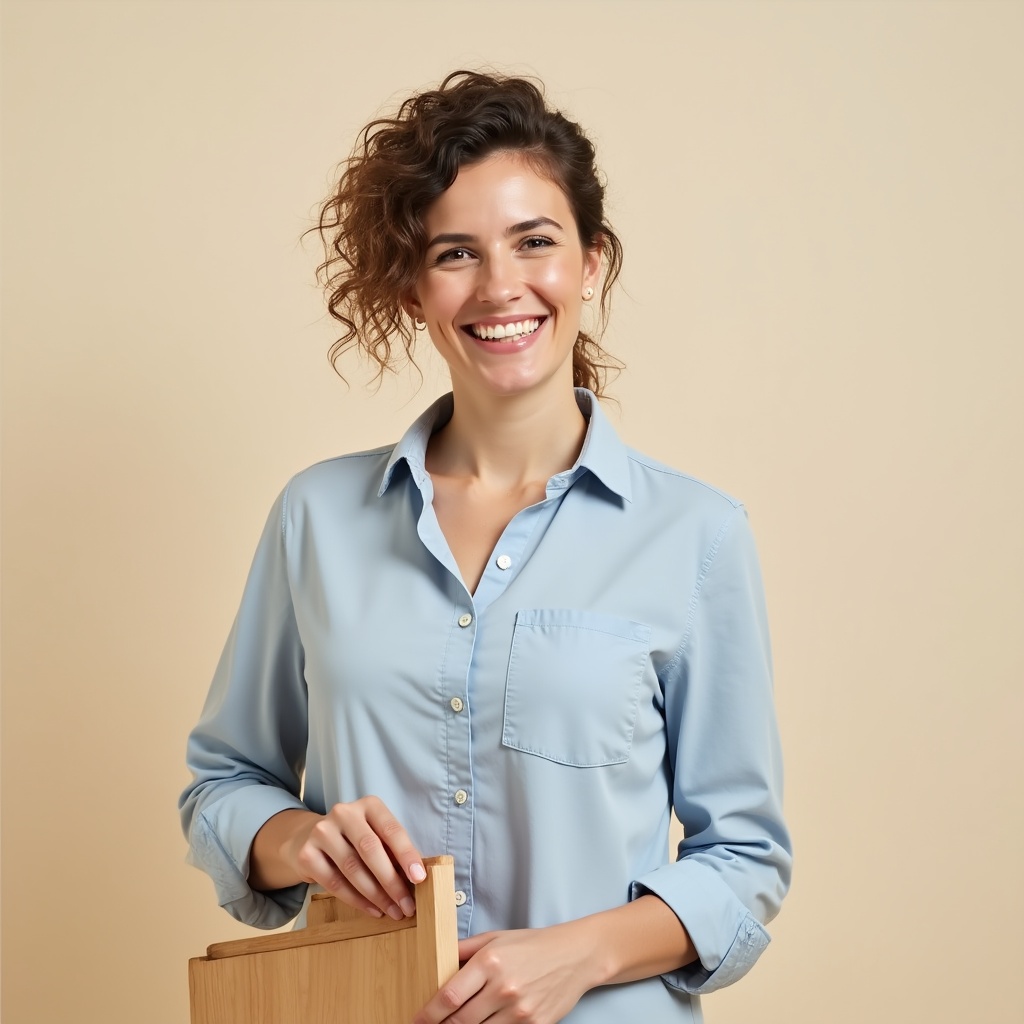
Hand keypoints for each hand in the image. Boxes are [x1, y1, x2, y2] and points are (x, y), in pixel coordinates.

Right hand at [253, 797, 425, 920]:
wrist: (306, 839)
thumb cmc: (353, 840)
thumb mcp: (374, 834)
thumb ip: (392, 850)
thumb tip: (416, 878)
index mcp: (368, 805)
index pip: (391, 830)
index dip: (407, 855)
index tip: (419, 878)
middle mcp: (344, 813)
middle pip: (371, 850)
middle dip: (392, 881)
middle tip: (407, 905)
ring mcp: (322, 831)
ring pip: (353, 869)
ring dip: (376, 895)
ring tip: (392, 911)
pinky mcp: (307, 854)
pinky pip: (335, 883)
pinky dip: (357, 900)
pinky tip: (372, 910)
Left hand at [412, 924, 598, 1023]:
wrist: (575, 956)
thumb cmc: (533, 945)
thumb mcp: (496, 938)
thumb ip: (464, 949)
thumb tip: (435, 958)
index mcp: (490, 962)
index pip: (449, 997)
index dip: (428, 1014)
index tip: (416, 1020)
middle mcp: (503, 988)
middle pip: (459, 1021)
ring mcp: (520, 1011)